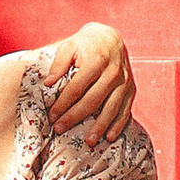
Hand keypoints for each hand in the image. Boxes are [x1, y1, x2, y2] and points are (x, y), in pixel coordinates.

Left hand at [39, 20, 134, 139]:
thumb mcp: (69, 45)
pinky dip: (118, 125)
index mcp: (96, 60)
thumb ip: (58, 63)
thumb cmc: (85, 44)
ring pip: (111, 108)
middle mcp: (113, 72)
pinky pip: (126, 109)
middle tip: (60, 129)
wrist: (111, 37)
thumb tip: (47, 83)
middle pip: (92, 100)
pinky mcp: (132, 89)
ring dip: (100, 126)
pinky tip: (109, 137)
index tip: (51, 116)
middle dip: (75, 117)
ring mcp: (125, 81)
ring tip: (88, 141)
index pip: (76, 87)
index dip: (62, 103)